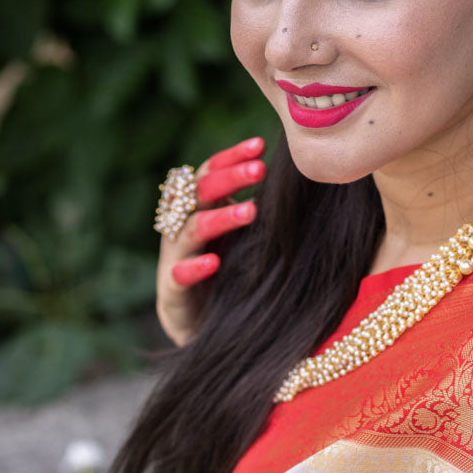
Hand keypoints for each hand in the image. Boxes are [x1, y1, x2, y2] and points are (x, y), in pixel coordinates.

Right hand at [156, 136, 265, 346]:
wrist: (200, 328)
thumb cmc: (228, 272)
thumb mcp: (243, 237)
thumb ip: (257, 208)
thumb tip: (300, 176)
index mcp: (199, 210)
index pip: (209, 173)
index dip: (231, 157)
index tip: (260, 144)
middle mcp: (182, 228)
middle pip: (198, 192)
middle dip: (229, 178)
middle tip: (261, 169)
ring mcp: (175, 258)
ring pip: (190, 229)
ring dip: (220, 218)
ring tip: (251, 211)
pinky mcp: (172, 293)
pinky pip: (179, 275)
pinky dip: (195, 267)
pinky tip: (214, 262)